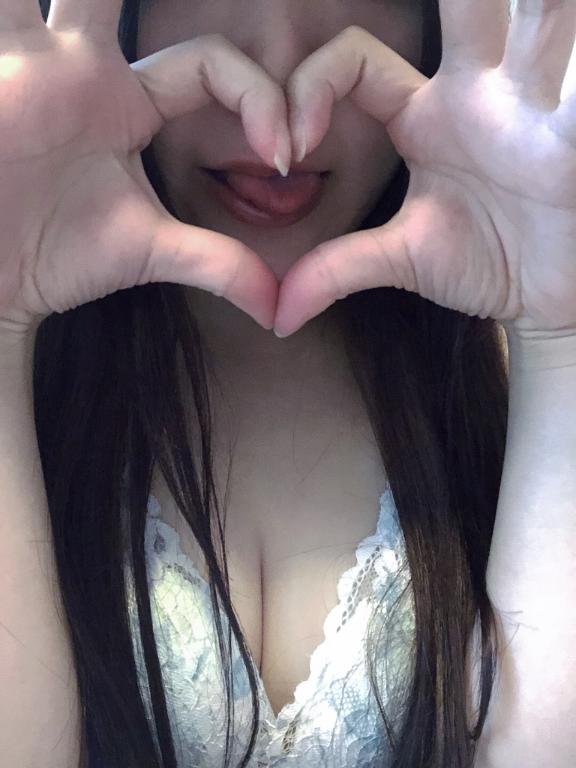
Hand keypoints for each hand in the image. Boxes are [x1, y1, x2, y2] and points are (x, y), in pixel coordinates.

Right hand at [0, 3, 298, 335]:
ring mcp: (29, 57)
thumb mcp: (151, 250)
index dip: (258, 99)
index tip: (285, 158)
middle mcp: (82, 68)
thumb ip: (219, 265)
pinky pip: (0, 4)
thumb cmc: (61, 256)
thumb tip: (279, 309)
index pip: (210, 64)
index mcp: (130, 104)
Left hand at [274, 4, 575, 338]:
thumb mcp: (402, 260)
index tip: (282, 155)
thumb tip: (278, 316)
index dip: (310, 88)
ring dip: (534, 2)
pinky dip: (574, 82)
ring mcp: (532, 106)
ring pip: (534, 20)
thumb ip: (338, 271)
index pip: (355, 61)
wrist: (548, 296)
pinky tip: (564, 63)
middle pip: (457, 8)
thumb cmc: (487, 263)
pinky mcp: (575, 135)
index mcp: (426, 117)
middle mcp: (478, 93)